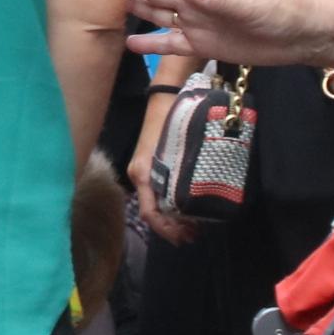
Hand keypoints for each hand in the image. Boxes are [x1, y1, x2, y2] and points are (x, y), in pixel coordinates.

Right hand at [127, 0, 333, 71]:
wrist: (299, 35)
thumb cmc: (277, 9)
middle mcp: (192, 0)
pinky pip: (168, 43)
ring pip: (155, 12)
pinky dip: (149, 43)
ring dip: (132, 7)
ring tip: (102, 4)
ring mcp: (194, 22)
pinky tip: (127, 43)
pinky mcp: (200, 45)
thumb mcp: (249, 2)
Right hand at [131, 89, 188, 246]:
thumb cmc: (170, 120)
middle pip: (151, 211)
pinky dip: (171, 204)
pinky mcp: (151, 166)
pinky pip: (158, 192)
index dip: (165, 229)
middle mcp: (139, 175)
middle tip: (194, 235)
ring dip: (173, 217)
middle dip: (171, 227)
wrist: (166, 97)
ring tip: (193, 226)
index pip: (149, 212)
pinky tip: (186, 207)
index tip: (183, 237)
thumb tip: (188, 210)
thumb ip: (177, 177)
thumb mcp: (173, 151)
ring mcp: (144, 170)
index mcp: (143, 174)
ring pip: (155, 202)